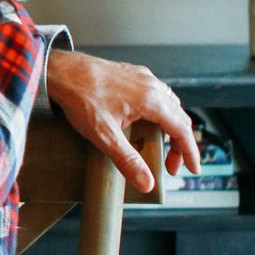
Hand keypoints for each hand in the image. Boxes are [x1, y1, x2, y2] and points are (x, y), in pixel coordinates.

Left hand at [43, 51, 200, 191]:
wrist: (61, 71)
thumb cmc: (80, 98)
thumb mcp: (104, 135)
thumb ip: (128, 160)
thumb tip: (147, 183)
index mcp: (151, 100)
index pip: (182, 130)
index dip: (190, 153)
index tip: (192, 169)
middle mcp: (152, 85)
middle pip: (179, 117)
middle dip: (180, 144)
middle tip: (171, 165)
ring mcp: (142, 77)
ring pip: (169, 104)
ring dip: (171, 126)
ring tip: (162, 146)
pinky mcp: (131, 74)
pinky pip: (156, 94)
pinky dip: (161, 112)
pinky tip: (147, 121)